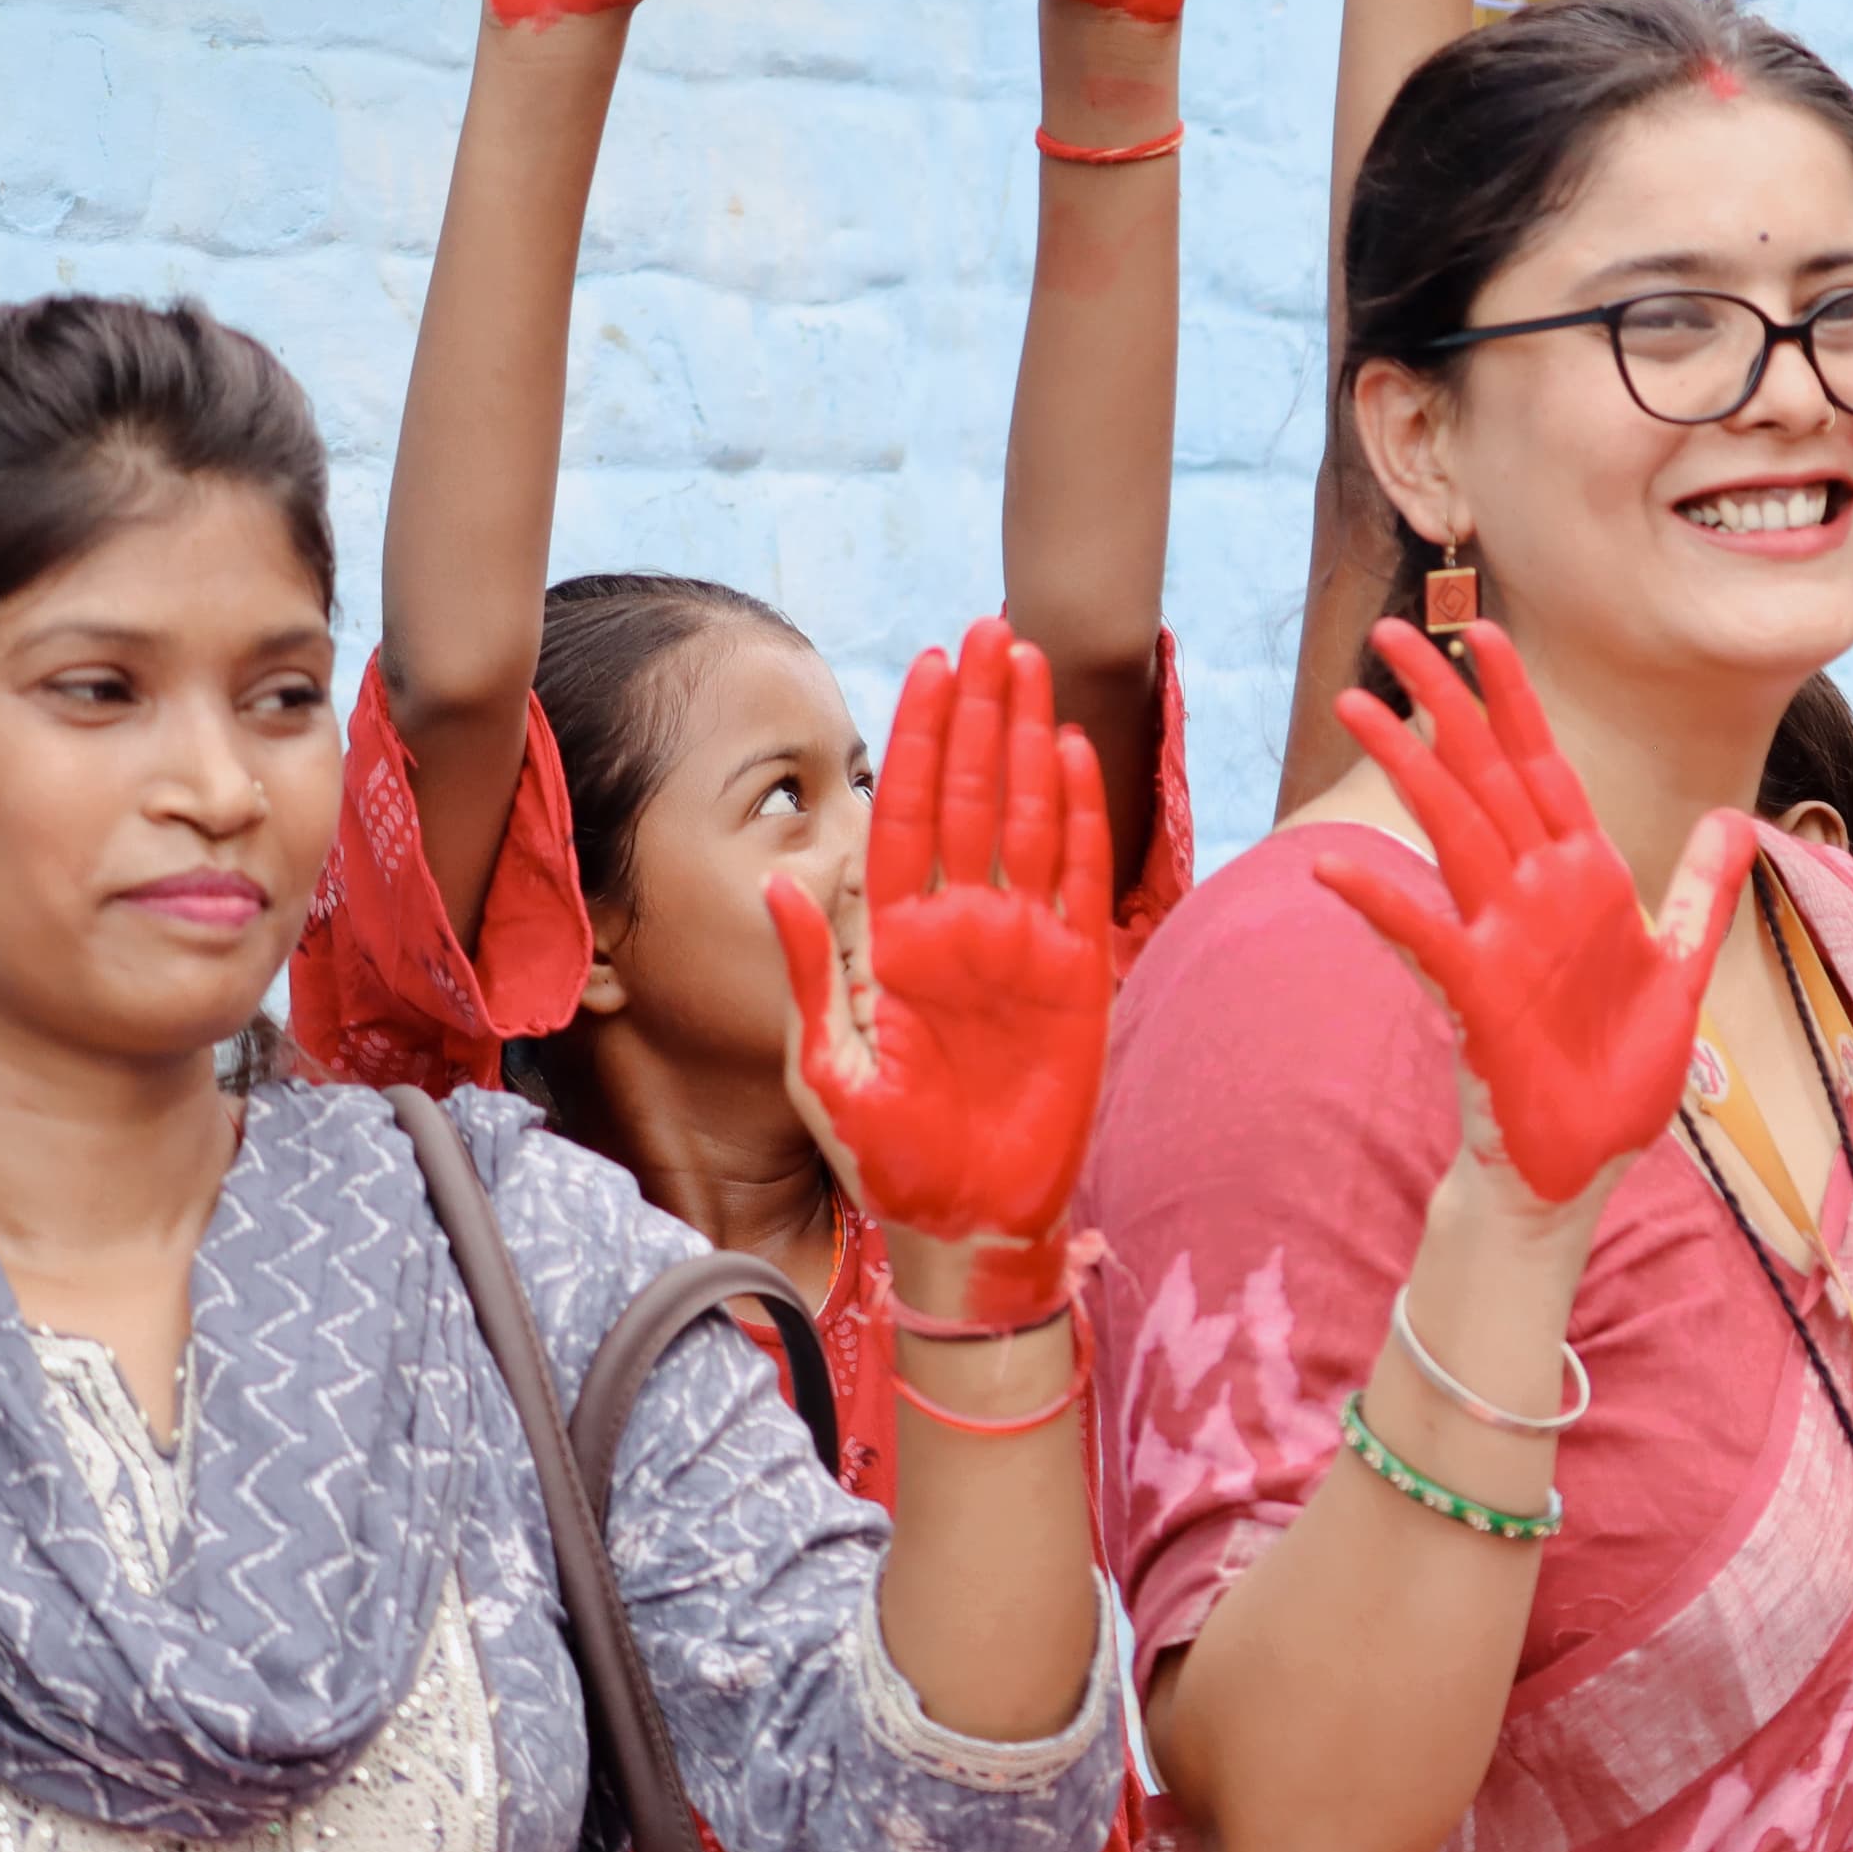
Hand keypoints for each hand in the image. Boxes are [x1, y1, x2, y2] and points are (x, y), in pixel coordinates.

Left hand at [771, 619, 1115, 1297]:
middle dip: (977, 712)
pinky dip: (1077, 817)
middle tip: (988, 630)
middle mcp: (960, 925)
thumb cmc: (885, 1160)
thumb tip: (774, 881)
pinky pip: (1078, 879)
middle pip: (969, 795)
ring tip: (1028, 664)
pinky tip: (1070, 754)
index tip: (925, 667)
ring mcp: (1023, 944)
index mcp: (893, 939)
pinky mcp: (1077, 975)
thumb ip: (808, 974)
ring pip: (1024, 818)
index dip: (915, 741)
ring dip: (1025, 740)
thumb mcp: (824, 1070)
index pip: (904, 815)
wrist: (965, 1221)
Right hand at [1318, 622, 1751, 1207]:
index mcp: (1585, 880)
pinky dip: (1385, 903)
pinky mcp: (1478, 998)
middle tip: (1392, 631)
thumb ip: (1699, 896)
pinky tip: (1336, 866)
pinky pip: (1425, 939)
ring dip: (1407, 769)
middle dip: (1444, 703)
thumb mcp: (1681, 974)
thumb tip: (1733, 824)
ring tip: (1356, 705)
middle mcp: (1535, 895)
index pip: (1543, 766)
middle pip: (1485, 776)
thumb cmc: (1619, 1078)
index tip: (1486, 632)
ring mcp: (1501, 940)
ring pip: (1452, 831)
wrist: (1582, 1167)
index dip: (1517, 700)